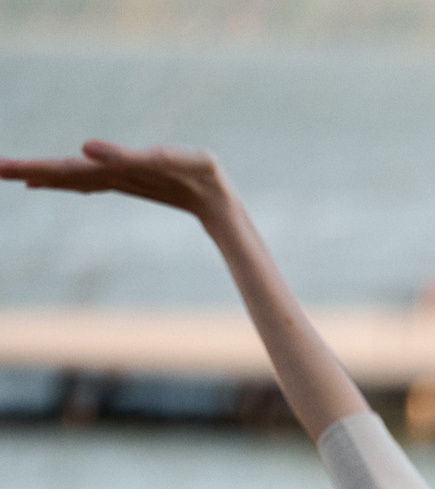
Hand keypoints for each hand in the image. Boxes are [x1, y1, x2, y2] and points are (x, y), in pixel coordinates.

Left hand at [0, 140, 232, 221]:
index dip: (33, 168)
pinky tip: (51, 182)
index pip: (64, 169)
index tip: (0, 170)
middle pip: (62, 174)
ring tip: (12, 175)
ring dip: (42, 175)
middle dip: (27, 171)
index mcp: (113, 172)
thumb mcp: (167, 161)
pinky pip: (89, 180)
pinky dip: (66, 179)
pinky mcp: (130, 178)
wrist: (224, 205)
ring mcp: (120, 179)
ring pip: (72, 178)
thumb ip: (127, 156)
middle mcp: (111, 177)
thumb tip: (83, 148)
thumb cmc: (200, 178)